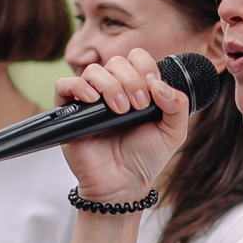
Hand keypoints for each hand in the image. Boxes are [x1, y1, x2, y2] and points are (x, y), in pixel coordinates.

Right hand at [55, 47, 192, 203]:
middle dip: (131, 81)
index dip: (145, 67)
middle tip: (138, 106)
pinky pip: (64, 86)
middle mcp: (111, 90)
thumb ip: (178, 105)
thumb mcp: (173, 132)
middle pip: (116, 62)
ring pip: (93, 71)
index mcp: (135, 88)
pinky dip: (79, 87)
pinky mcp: (70, 113)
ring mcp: (89, 100)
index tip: (152, 89)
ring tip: (120, 110)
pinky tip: (94, 101)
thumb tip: (160, 86)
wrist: (124, 184)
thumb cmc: (145, 158)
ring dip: (111, 86)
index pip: (136, 58)